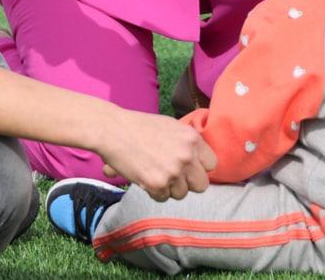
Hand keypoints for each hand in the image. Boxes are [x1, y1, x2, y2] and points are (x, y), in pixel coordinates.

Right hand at [99, 109, 215, 201]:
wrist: (113, 130)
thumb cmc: (139, 126)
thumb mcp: (171, 127)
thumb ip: (186, 144)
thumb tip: (196, 163)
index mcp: (193, 139)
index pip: (212, 164)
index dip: (199, 168)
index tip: (189, 168)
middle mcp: (187, 156)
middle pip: (202, 185)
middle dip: (188, 183)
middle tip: (174, 177)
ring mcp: (173, 171)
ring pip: (181, 194)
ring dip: (169, 188)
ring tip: (155, 174)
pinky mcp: (157, 184)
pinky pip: (163, 198)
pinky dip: (154, 192)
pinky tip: (145, 178)